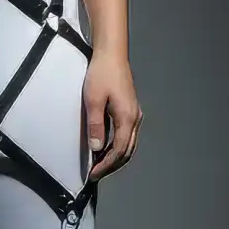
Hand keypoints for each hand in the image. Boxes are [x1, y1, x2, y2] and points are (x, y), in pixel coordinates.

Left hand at [83, 51, 142, 181]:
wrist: (112, 54)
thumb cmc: (101, 73)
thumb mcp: (93, 100)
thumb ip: (96, 125)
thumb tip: (97, 148)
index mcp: (127, 118)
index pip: (118, 150)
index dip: (106, 165)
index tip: (93, 174)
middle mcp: (135, 119)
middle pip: (127, 151)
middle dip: (112, 165)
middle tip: (96, 174)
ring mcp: (135, 114)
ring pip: (128, 144)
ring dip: (115, 157)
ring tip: (99, 164)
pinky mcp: (130, 109)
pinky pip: (127, 135)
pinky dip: (117, 146)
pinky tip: (105, 147)